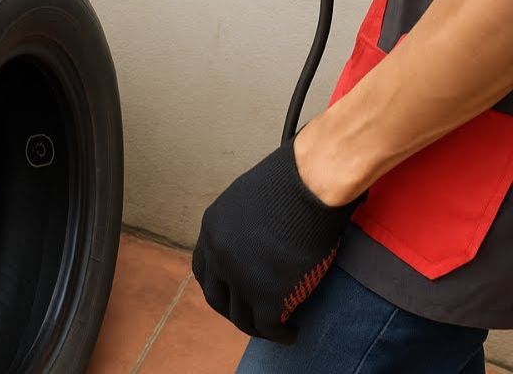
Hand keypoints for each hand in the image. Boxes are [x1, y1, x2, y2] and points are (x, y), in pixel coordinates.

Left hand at [192, 138, 359, 341]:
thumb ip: (245, 223)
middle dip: (233, 311)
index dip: (218, 285)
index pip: (202, 268)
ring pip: (241, 317)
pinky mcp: (267, 294)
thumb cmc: (293, 179)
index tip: (233, 293)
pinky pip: (269, 326)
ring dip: (258, 328)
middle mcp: (218, 253)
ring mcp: (239, 276)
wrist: (312, 182)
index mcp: (212, 228)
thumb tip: (257, 238)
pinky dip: (281, 334)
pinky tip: (293, 333)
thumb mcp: (250, 197)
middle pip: (216, 297)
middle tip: (254, 318)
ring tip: (278, 329)